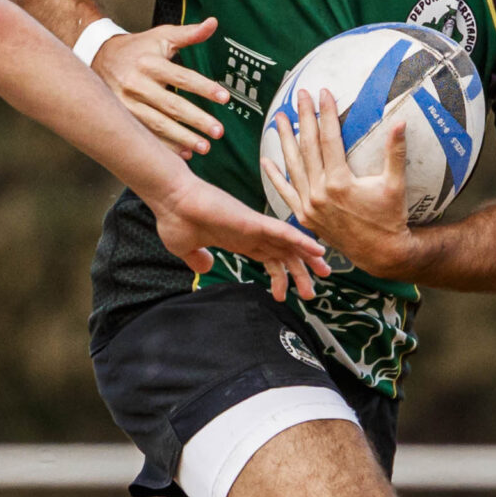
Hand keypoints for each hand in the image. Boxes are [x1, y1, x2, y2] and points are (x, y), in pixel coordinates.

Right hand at [95, 18, 230, 156]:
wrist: (97, 57)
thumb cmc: (137, 48)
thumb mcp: (161, 36)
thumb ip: (189, 33)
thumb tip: (213, 23)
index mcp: (150, 64)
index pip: (182, 77)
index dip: (204, 88)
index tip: (225, 98)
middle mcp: (137, 84)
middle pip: (171, 105)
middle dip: (196, 120)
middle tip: (218, 131)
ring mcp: (127, 104)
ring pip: (158, 125)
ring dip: (182, 138)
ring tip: (204, 147)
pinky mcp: (122, 118)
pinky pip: (146, 135)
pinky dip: (165, 146)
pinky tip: (184, 153)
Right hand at [148, 177, 328, 301]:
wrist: (170, 200)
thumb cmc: (175, 219)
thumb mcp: (186, 249)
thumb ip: (198, 259)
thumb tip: (206, 268)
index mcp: (239, 240)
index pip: (268, 259)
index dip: (280, 277)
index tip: (284, 296)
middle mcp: (251, 234)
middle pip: (284, 255)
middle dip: (300, 273)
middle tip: (312, 293)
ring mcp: (254, 227)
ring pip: (289, 245)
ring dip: (308, 260)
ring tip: (325, 273)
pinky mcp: (254, 221)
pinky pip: (283, 232)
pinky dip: (302, 241)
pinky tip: (318, 251)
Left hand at [259, 90, 411, 274]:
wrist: (380, 252)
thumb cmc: (390, 218)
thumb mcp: (395, 184)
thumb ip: (395, 152)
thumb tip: (400, 121)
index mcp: (339, 182)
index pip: (329, 138)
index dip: (326, 113)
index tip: (324, 92)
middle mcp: (319, 193)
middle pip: (307, 146)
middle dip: (303, 118)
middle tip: (299, 95)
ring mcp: (308, 205)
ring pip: (292, 165)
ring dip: (284, 140)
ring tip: (279, 118)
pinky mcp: (304, 216)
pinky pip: (285, 192)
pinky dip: (276, 176)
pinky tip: (267, 159)